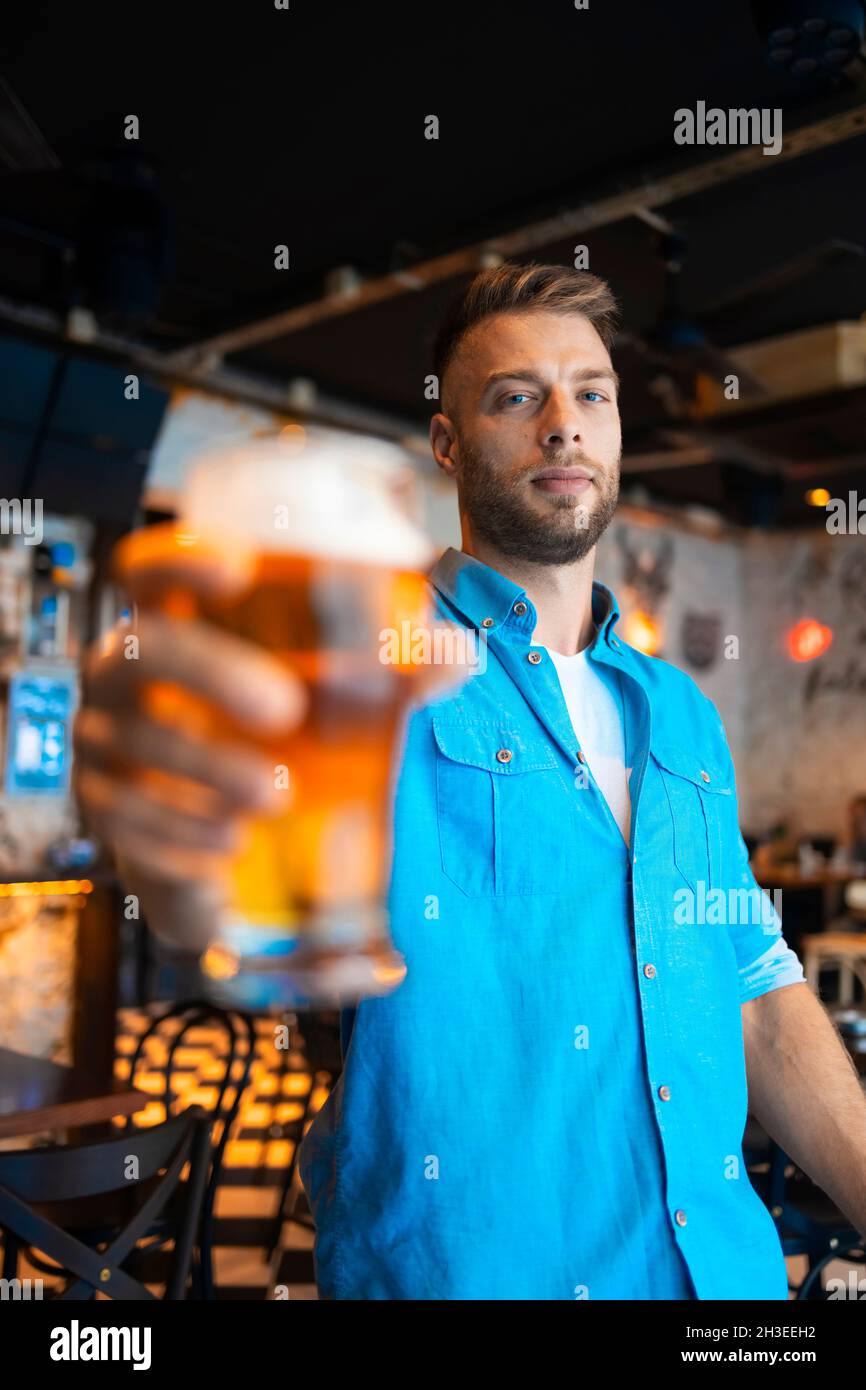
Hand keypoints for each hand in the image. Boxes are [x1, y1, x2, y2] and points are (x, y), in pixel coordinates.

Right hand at [74, 524, 469, 892]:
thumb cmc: (276, 739)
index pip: (150, 572)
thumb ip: (393, 674)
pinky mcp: (106, 814)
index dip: (180, 558)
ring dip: (206, 769)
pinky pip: (126, 820)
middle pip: (144, 652)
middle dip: (211, 672)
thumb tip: (458, 655)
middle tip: (286, 708)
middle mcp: (124, 677)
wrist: (232, 837)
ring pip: (136, 745)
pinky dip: (179, 833)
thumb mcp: (335, 704)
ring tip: (275, 797)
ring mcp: (105, 745)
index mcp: (173, 626)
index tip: (236, 564)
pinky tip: (229, 846)